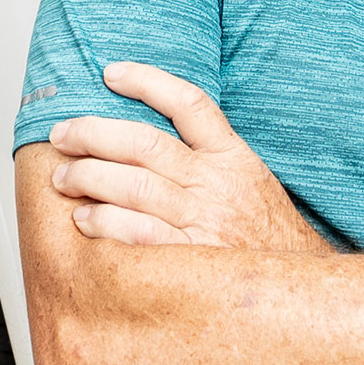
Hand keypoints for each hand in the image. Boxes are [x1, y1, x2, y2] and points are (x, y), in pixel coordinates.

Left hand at [45, 64, 331, 251]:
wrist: (300, 291)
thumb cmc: (268, 238)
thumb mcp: (251, 181)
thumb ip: (209, 157)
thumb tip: (149, 137)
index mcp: (232, 158)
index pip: (189, 104)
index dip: (147, 81)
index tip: (111, 73)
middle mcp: (216, 183)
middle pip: (144, 143)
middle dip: (93, 134)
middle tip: (62, 135)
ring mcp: (204, 220)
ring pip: (134, 185)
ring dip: (89, 177)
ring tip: (63, 177)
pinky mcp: (192, 257)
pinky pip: (138, 232)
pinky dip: (105, 222)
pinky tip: (84, 219)